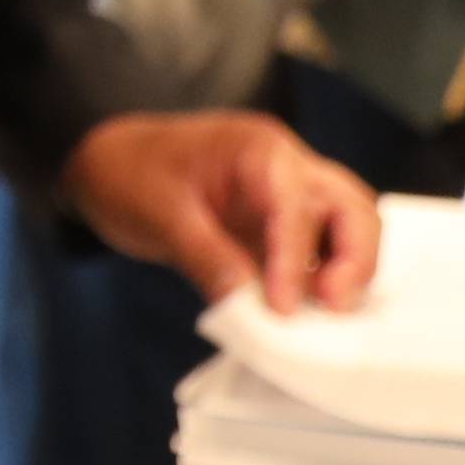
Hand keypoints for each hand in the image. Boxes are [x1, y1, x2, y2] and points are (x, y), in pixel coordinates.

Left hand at [62, 110, 375, 312]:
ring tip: (324, 314)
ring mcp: (289, 196)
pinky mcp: (279, 226)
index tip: (282, 306)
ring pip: (350, 225)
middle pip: (352, 205)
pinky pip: (321, 249)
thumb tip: (245, 304)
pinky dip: (323, 278)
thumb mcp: (158, 213)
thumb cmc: (130, 173)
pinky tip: (307, 314)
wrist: (109, 163)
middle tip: (331, 308)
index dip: (294, 258)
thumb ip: (204, 256)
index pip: (296, 204)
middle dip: (355, 257)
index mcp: (258, 150)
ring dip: (348, 270)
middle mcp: (288, 167)